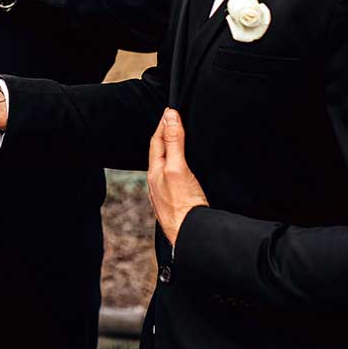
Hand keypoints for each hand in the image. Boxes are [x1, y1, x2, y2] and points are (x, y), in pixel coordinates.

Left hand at [148, 109, 208, 247]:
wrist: (192, 238)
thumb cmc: (184, 206)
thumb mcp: (178, 168)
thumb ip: (173, 142)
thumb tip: (170, 116)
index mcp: (155, 172)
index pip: (157, 141)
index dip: (163, 124)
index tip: (170, 111)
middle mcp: (157, 183)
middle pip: (159, 153)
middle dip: (165, 136)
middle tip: (173, 121)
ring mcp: (165, 194)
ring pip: (165, 167)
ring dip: (171, 152)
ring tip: (178, 142)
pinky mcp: (176, 204)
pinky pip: (173, 179)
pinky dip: (178, 168)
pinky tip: (185, 172)